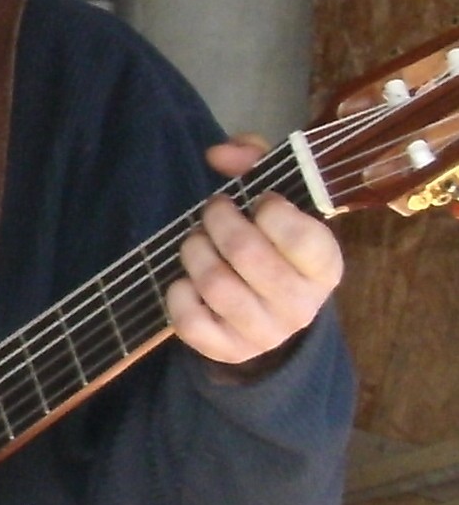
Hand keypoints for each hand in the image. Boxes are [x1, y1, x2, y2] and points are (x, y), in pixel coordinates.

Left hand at [166, 133, 343, 372]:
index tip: (259, 201)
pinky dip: (178, 293)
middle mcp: (301, 305)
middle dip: (218, 222)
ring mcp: (265, 332)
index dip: (270, 210)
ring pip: (215, 284)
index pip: (301, 237)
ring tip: (197, 241)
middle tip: (213, 211)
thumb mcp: (276, 202)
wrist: (269, 313)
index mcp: (325, 267)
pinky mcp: (229, 350)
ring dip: (194, 251)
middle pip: (246, 254)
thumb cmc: (274, 246)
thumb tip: (219, 154)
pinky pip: (190, 321)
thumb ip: (255, 163)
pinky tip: (185, 280)